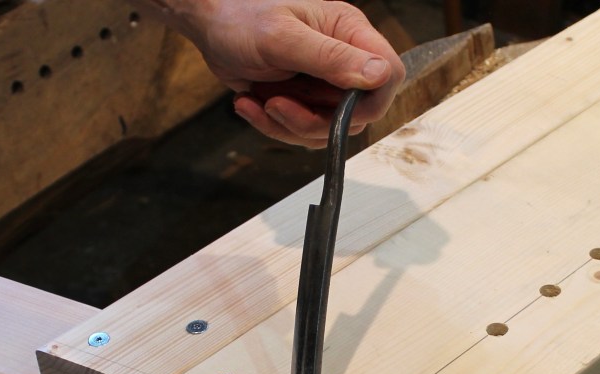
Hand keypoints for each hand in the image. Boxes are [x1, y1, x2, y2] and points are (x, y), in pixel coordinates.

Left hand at [178, 0, 404, 146]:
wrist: (210, 26)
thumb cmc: (242, 17)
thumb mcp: (284, 37)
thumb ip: (332, 57)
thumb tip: (379, 75)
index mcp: (348, 32)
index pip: (389, 75)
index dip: (370, 102)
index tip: (336, 112)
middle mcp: (342, 59)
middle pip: (357, 113)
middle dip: (315, 121)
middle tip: (278, 104)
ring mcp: (322, 83)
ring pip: (327, 128)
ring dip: (289, 125)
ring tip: (261, 101)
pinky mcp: (303, 100)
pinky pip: (301, 130)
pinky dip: (273, 126)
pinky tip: (250, 103)